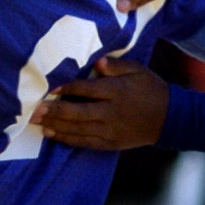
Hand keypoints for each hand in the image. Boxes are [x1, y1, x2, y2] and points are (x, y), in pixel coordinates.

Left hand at [29, 56, 167, 150]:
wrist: (170, 119)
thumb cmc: (150, 89)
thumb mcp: (137, 70)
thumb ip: (116, 66)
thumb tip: (98, 61)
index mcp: (117, 92)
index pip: (87, 89)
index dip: (67, 87)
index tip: (49, 87)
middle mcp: (112, 112)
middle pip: (78, 112)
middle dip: (54, 111)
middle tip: (34, 109)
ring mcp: (110, 130)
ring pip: (78, 129)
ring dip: (55, 125)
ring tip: (36, 121)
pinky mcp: (110, 143)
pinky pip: (85, 142)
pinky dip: (67, 139)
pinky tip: (52, 134)